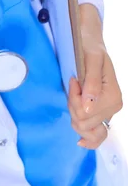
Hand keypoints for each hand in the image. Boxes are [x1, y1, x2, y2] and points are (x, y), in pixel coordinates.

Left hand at [67, 4, 122, 148]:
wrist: (92, 44)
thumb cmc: (91, 48)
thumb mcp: (91, 59)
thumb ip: (91, 83)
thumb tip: (88, 106)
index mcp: (113, 97)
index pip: (85, 113)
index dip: (74, 98)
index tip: (74, 80)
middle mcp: (113, 108)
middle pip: (83, 122)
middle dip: (73, 105)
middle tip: (74, 86)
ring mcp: (107, 112)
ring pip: (83, 127)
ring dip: (74, 112)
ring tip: (76, 94)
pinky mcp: (102, 114)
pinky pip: (96, 135)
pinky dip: (89, 139)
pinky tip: (81, 141)